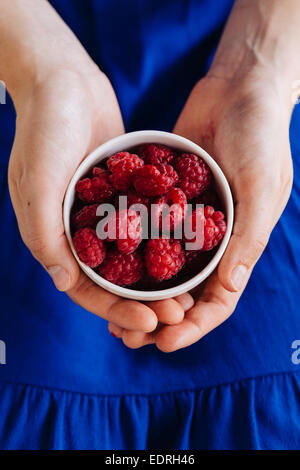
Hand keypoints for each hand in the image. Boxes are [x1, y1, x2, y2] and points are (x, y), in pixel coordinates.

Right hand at [3, 1, 193, 332]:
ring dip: (159, 278)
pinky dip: (164, 241)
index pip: (85, 288)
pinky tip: (191, 252)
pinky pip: (146, 223)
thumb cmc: (44, 129)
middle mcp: (79, 231)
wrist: (63, 80)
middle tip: (179, 314)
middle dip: (145, 301)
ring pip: (135, 257)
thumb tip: (64, 283)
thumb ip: (46, 234)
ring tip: (190, 294)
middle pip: (114, 279)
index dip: (116, 309)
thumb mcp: (37, 182)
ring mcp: (103, 212)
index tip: (151, 322)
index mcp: (55, 236)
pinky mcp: (124, 191)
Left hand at [114, 68, 292, 349]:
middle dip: (159, 318)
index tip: (165, 342)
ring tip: (110, 312)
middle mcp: (211, 238)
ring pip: (160, 267)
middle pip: (184, 291)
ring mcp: (185, 219)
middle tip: (128, 337)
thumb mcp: (261, 188)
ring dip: (139, 292)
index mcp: (239, 244)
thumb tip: (229, 288)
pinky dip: (128, 249)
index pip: (219, 300)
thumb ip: (246, 238)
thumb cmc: (261, 136)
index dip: (194, 325)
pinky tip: (105, 263)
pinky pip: (145, 228)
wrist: (239, 87)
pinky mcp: (164, 196)